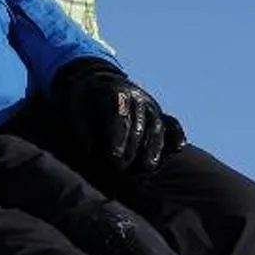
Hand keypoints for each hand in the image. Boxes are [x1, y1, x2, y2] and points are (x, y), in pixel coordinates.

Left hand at [57, 61, 172, 176]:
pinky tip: (177, 148)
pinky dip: (177, 134)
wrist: (102, 83)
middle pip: (139, 126)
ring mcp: (151, 106)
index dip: (117, 137)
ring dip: (153, 148)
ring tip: (148, 167)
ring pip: (157, 127)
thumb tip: (90, 151)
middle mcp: (137, 98)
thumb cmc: (86, 100)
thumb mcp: (76, 108)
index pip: (119, 117)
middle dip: (132, 149)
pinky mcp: (160, 114)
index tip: (113, 156)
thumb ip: (81, 129)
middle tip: (121, 170)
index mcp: (115, 93)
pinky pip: (172, 124)